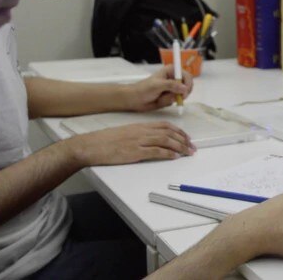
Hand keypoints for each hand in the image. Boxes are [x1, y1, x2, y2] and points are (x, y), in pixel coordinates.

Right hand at [64, 121, 194, 166]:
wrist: (91, 145)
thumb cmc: (106, 141)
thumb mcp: (126, 132)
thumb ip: (140, 134)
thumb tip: (152, 140)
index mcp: (140, 126)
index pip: (165, 125)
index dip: (179, 131)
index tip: (187, 137)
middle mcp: (142, 131)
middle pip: (169, 133)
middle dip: (183, 140)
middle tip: (192, 147)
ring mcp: (138, 141)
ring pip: (165, 141)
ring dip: (179, 147)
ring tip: (188, 153)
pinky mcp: (134, 152)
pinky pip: (155, 152)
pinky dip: (167, 154)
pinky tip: (174, 157)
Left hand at [124, 66, 192, 111]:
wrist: (134, 100)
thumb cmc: (143, 89)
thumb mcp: (157, 85)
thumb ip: (171, 85)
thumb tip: (184, 88)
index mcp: (171, 71)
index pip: (187, 75)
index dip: (188, 83)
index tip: (185, 91)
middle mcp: (174, 79)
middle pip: (187, 86)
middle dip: (182, 93)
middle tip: (176, 98)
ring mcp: (173, 89)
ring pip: (182, 95)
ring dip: (172, 98)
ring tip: (161, 98)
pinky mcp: (170, 97)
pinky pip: (176, 101)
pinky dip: (169, 102)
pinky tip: (160, 100)